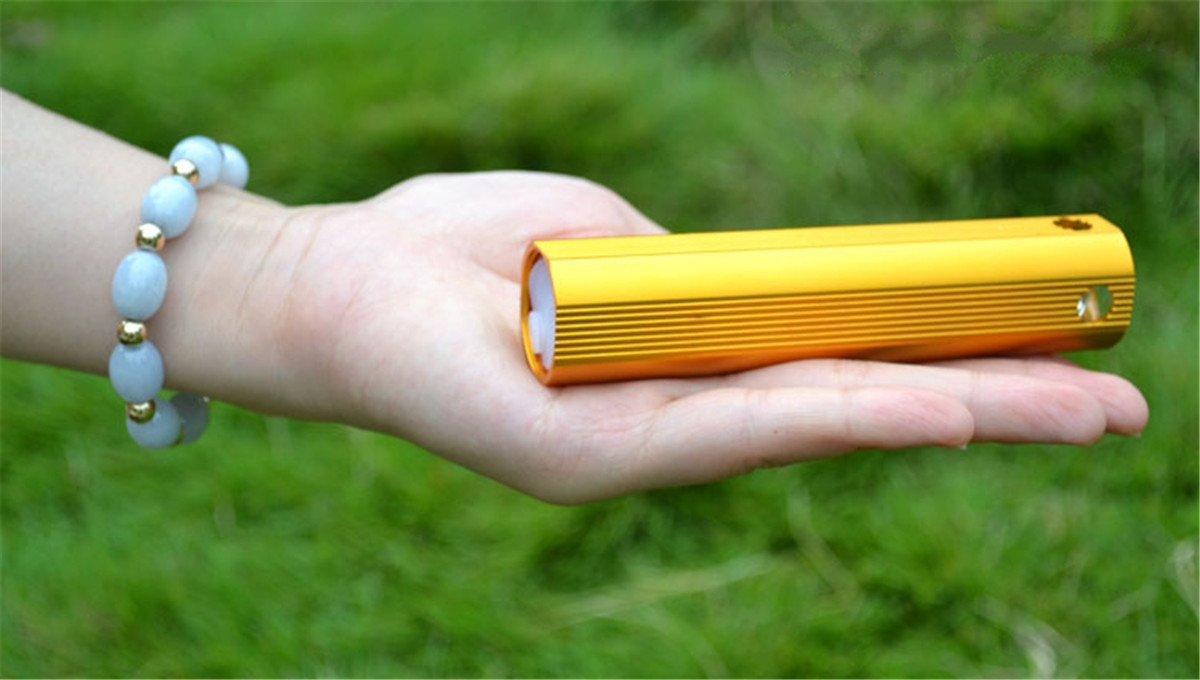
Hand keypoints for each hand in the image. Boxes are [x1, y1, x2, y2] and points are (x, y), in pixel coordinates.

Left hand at [258, 171, 1147, 503]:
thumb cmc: (471, 251)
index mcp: (690, 368)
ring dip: (949, 415)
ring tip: (1072, 413)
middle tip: (1119, 406)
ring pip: (816, 429)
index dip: (948, 357)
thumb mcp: (609, 241)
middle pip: (855, 409)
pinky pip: (733, 430)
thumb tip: (753, 287)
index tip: (1046, 344)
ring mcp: (641, 451)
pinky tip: (934, 412)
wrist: (341, 284)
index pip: (842, 365)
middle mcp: (678, 424)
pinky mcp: (589, 461)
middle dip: (991, 405)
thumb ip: (693, 276)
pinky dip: (837, 417)